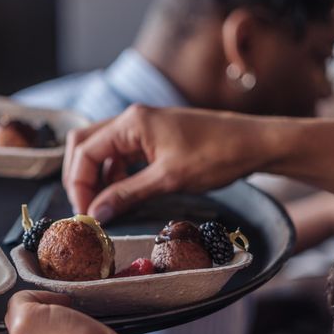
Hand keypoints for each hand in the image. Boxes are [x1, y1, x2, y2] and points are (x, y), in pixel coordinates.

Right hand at [64, 105, 269, 221]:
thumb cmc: (217, 155)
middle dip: (80, 178)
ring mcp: (142, 127)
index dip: (79, 184)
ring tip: (104, 206)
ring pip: (102, 151)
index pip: (86, 151)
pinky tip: (123, 195)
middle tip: (87, 209)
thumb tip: (96, 213)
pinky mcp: (153, 138)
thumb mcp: (168, 179)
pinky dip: (116, 176)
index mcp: (132, 122)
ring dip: (98, 178)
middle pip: (85, 145)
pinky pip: (122, 156)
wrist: (254, 144)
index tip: (85, 214)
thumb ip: (128, 195)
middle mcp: (131, 119)